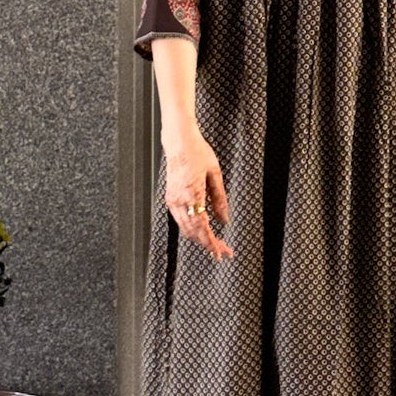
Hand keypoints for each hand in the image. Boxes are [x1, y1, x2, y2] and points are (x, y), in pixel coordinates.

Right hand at [163, 130, 234, 258]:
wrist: (179, 142)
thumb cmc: (198, 153)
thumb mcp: (215, 175)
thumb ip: (220, 199)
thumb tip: (224, 220)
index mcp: (192, 194)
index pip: (203, 227)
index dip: (212, 243)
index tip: (220, 253)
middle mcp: (179, 200)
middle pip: (193, 232)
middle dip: (208, 244)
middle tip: (223, 251)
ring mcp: (172, 200)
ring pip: (186, 228)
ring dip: (200, 238)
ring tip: (215, 244)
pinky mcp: (170, 198)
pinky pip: (181, 220)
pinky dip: (192, 229)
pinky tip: (202, 230)